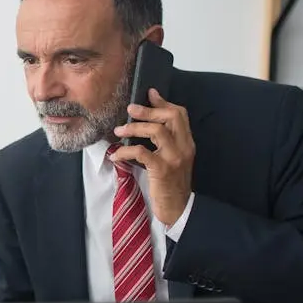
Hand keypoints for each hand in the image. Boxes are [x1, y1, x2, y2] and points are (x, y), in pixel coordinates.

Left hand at [111, 87, 194, 226]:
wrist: (178, 209)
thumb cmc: (171, 185)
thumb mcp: (173, 160)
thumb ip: (165, 143)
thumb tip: (148, 125)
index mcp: (187, 143)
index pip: (180, 114)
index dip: (163, 102)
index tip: (149, 93)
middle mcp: (184, 147)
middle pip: (170, 117)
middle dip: (148, 110)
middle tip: (129, 109)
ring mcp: (174, 158)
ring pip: (157, 131)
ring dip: (134, 127)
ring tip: (118, 131)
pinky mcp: (162, 170)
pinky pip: (142, 152)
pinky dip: (125, 151)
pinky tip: (115, 156)